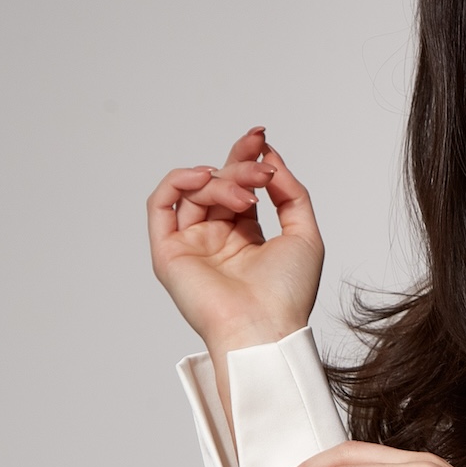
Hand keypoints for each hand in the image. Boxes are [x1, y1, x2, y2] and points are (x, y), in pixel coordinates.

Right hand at [147, 126, 323, 361]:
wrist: (265, 328)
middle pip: (219, 184)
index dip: (248, 159)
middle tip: (259, 162)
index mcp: (246, 238)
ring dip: (224, 180)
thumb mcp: (305, 234)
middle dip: (239, 164)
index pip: (241, 188)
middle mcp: (216, 240)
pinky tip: (204, 175)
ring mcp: (191, 245)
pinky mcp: (168, 252)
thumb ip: (292, 194)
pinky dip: (178, 181)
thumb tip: (272, 159)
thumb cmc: (288, 294)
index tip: (261, 138)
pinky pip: (160, 204)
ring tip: (248, 193)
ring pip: (196, 191)